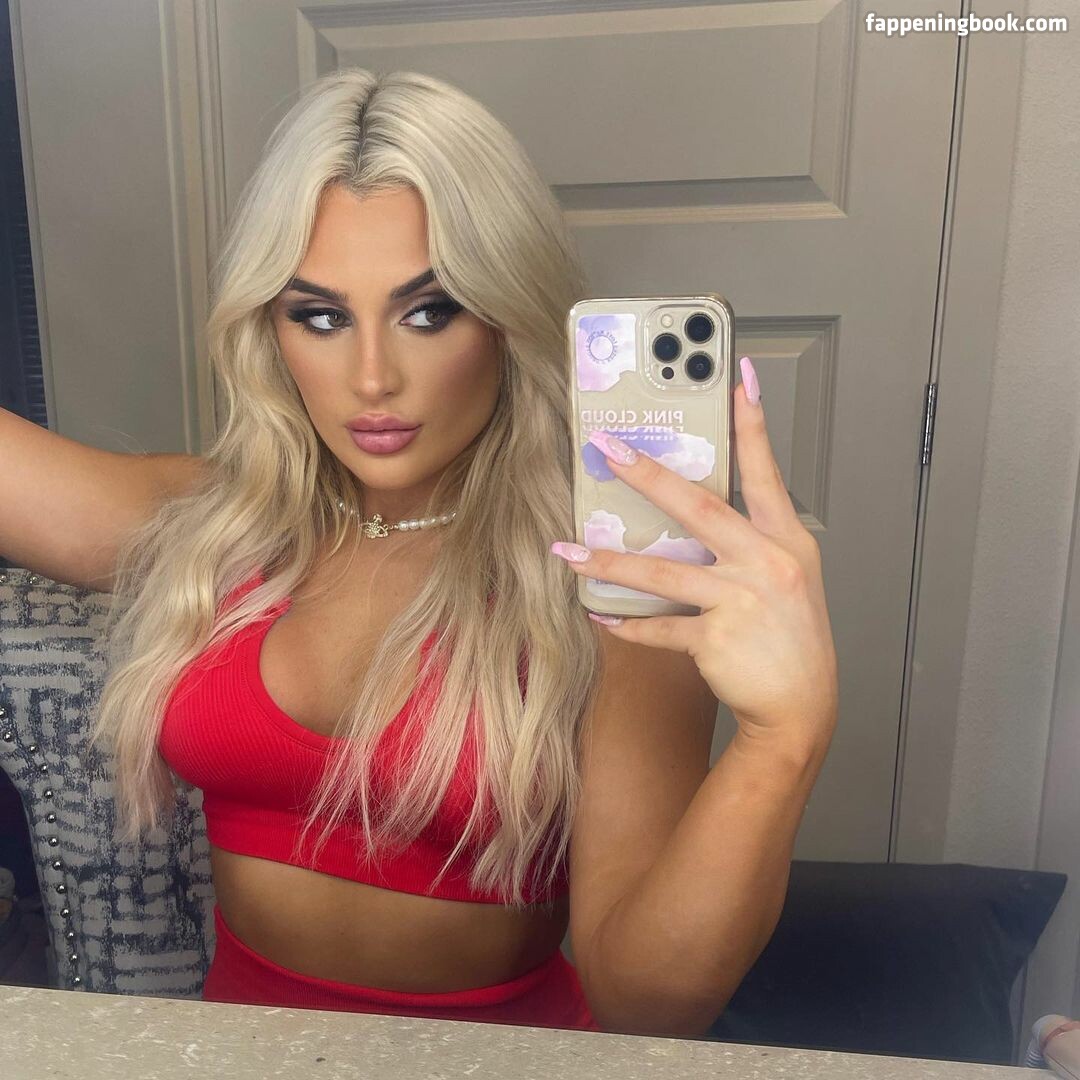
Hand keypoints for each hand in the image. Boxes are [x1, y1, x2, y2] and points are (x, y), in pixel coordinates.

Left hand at [550, 357, 837, 751]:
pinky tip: (599, 614)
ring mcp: (742, 600)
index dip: (752, 424)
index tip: (738, 375)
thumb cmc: (792, 637)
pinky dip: (626, 624)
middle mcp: (767, 562)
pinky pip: (658, 627)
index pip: (766, 471)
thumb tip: (687, 516)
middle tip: (608, 449)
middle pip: (699, 507)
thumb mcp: (787, 576)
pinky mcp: (717, 638)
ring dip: (610, 560)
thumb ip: (748, 541)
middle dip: (649, 474)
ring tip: (569, 550)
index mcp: (786, 540)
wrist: (802, 705)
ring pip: (663, 571)